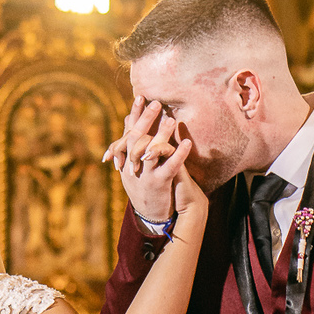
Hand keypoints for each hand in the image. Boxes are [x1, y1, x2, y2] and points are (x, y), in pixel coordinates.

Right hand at [104, 98, 197, 224]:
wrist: (150, 217)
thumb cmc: (144, 187)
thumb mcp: (132, 167)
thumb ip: (132, 145)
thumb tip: (130, 121)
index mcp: (127, 158)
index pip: (129, 131)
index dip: (134, 114)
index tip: (140, 96)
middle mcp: (132, 164)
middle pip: (137, 137)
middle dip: (146, 119)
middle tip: (156, 102)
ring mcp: (144, 173)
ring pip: (150, 150)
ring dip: (161, 134)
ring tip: (171, 119)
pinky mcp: (158, 183)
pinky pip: (169, 166)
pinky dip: (178, 153)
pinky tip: (186, 142)